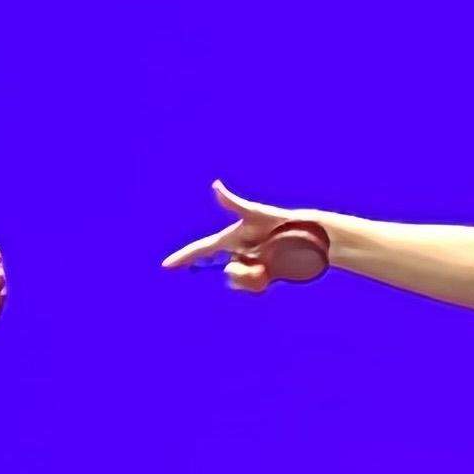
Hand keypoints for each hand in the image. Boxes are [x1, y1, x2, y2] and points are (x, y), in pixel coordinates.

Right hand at [161, 181, 329, 292]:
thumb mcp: (256, 213)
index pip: (202, 249)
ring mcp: (249, 265)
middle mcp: (237, 252)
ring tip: (268, 270)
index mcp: (231, 238)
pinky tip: (270, 277)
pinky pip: (249, 288)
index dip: (183, 257)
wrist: (308, 237)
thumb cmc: (281, 221)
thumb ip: (234, 203)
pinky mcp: (262, 276)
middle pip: (225, 270)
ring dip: (250, 279)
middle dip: (239, 272)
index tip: (165, 266)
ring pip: (236, 280)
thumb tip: (215, 185)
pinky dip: (256, 285)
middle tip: (258, 268)